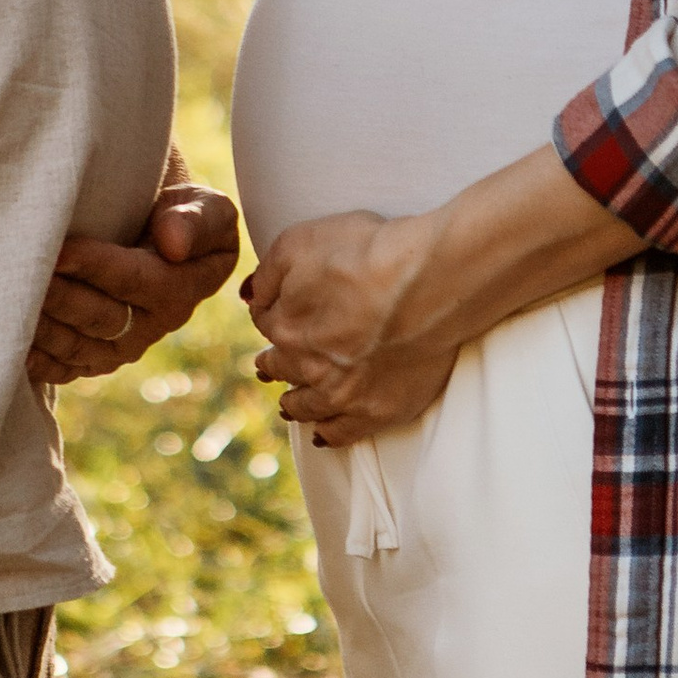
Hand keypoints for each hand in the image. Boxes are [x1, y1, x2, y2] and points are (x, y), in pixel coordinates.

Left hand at [27, 158, 241, 387]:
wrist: (163, 241)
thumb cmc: (181, 214)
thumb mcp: (205, 207)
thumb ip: (196, 220)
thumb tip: (174, 245)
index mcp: (182, 288)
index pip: (133, 278)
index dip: (95, 265)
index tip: (59, 249)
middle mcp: (153, 326)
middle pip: (99, 317)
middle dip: (58, 296)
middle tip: (19, 272)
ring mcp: (123, 347)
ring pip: (77, 347)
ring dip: (41, 328)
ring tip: (7, 301)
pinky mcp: (96, 359)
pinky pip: (65, 369)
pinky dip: (37, 361)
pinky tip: (11, 343)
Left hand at [243, 207, 458, 444]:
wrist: (428, 282)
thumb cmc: (368, 252)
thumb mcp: (300, 241)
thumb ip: (267, 274)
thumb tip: (250, 297)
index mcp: (285, 326)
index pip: (266, 324)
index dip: (270, 317)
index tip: (271, 320)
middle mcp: (308, 368)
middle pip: (281, 370)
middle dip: (274, 366)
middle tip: (268, 368)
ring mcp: (343, 395)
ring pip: (306, 408)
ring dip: (294, 405)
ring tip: (288, 406)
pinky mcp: (378, 411)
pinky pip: (342, 434)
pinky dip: (328, 434)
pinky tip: (322, 435)